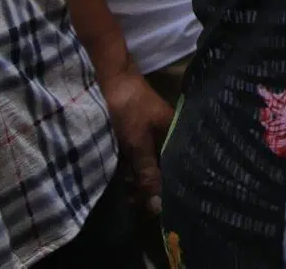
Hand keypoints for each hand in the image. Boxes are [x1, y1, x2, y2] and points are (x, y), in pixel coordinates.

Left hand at [98, 68, 172, 217]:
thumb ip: (148, 172)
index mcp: (176, 133)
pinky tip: (124, 180)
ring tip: (129, 195)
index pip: (179, 166)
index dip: (170, 186)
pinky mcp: (134, 134)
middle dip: (151, 185)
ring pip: (149, 163)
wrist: (107, 78)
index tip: (159, 206)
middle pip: (164, 166)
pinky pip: (137, 157)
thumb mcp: (137, 143)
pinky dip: (131, 168)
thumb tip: (159, 206)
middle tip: (137, 202)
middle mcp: (167, 134)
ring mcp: (150, 133)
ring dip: (139, 178)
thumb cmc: (128, 109)